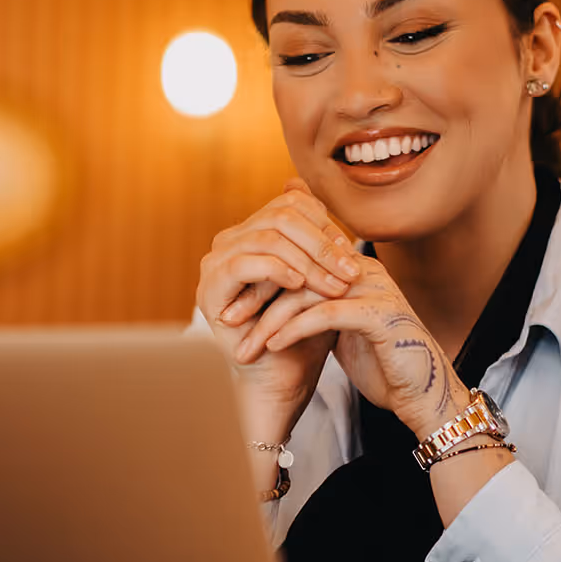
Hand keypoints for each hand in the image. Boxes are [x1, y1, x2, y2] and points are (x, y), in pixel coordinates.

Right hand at [195, 179, 362, 440]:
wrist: (283, 377)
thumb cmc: (302, 328)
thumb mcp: (317, 276)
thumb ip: (314, 235)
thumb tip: (304, 184)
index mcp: (252, 233)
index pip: (290, 204)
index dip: (324, 224)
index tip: (350, 254)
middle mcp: (229, 242)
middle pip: (279, 216)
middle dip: (321, 243)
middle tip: (349, 270)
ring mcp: (215, 263)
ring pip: (266, 237)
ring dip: (307, 260)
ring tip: (333, 285)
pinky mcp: (210, 288)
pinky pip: (243, 264)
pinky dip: (275, 270)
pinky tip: (299, 284)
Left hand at [244, 234, 465, 438]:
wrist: (423, 395)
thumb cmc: (382, 365)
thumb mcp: (341, 330)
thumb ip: (315, 309)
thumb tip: (274, 302)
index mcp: (353, 270)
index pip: (297, 258)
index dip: (260, 280)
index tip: (230, 303)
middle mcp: (364, 271)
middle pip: (297, 268)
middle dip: (256, 295)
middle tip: (226, 318)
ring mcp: (374, 290)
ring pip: (306, 292)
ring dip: (269, 319)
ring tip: (245, 343)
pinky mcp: (380, 315)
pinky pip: (325, 314)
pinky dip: (294, 329)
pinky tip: (273, 345)